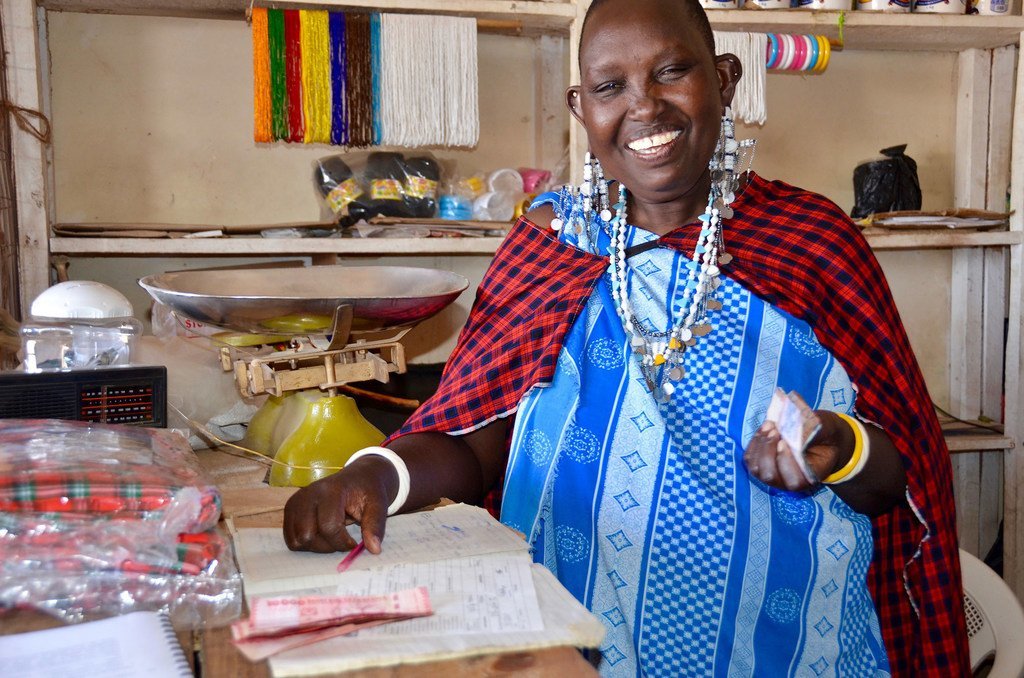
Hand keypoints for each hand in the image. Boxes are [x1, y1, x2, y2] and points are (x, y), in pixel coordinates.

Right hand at [283, 456, 397, 553]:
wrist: (358, 477)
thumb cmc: (367, 491)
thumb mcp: (378, 505)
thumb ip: (375, 526)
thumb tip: (374, 550)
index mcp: (331, 491)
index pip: (328, 527)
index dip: (342, 542)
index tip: (354, 542)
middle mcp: (308, 494)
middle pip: (307, 537)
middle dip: (327, 546)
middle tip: (342, 538)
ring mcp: (296, 501)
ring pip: (296, 541)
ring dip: (316, 545)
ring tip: (332, 533)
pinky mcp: (290, 508)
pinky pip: (291, 539)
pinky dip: (306, 543)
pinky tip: (321, 533)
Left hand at [743, 393, 842, 491]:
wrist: (820, 437)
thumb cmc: (824, 435)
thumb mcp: (826, 430)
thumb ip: (814, 430)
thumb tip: (794, 427)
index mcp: (809, 478)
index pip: (794, 481)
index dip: (785, 461)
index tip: (784, 441)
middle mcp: (789, 482)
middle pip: (769, 475)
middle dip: (768, 451)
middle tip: (775, 431)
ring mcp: (774, 476)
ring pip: (756, 468)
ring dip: (760, 445)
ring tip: (770, 426)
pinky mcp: (762, 466)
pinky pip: (750, 459)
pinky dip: (754, 442)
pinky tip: (764, 429)